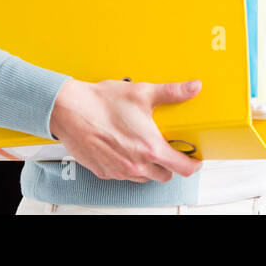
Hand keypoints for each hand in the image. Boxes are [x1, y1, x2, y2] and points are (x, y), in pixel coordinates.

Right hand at [48, 78, 203, 182]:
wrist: (69, 111)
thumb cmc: (102, 103)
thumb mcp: (142, 93)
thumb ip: (172, 92)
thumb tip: (193, 87)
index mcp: (150, 148)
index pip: (183, 168)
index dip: (194, 164)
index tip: (195, 158)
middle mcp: (136, 164)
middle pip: (165, 176)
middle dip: (170, 164)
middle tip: (167, 147)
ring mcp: (119, 171)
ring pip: (144, 177)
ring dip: (149, 167)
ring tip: (144, 146)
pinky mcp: (104, 172)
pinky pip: (124, 175)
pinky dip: (129, 166)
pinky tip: (124, 148)